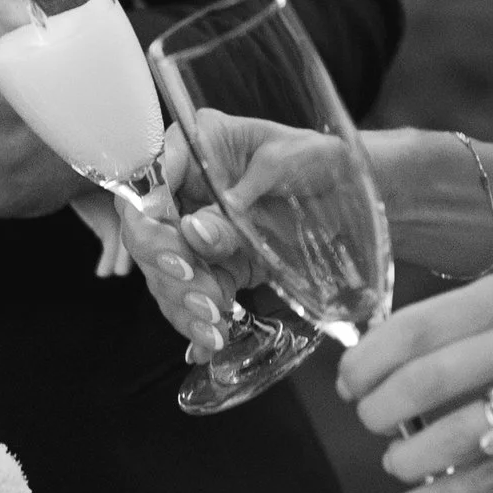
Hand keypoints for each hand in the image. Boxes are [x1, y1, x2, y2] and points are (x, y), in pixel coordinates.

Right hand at [126, 111, 324, 359]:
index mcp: (194, 147)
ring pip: (166, 274)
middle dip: (171, 276)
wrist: (346, 191)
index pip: (146, 185)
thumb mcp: (289, 159)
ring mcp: (195, 232)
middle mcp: (184, 190)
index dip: (151, 228)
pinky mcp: (215, 266)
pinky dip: (198, 323)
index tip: (180, 261)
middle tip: (205, 302)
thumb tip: (195, 231)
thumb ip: (242, 192)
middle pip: (148, 238)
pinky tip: (207, 344)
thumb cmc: (318, 157)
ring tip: (215, 329)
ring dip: (185, 307)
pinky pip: (194, 296)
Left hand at [340, 266, 492, 492]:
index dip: (368, 360)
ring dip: (408, 457)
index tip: (349, 382)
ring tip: (396, 463)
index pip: (417, 326)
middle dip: (379, 409)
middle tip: (368, 423)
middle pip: (428, 378)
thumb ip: (478, 328)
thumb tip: (394, 363)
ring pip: (459, 432)